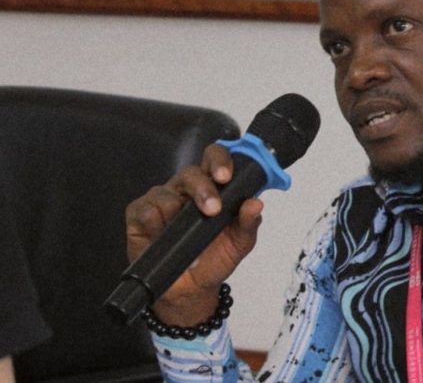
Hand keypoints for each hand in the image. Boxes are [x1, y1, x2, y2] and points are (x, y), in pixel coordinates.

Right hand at [124, 143, 262, 325]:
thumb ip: (249, 223)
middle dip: (203, 189)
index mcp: (212, 188)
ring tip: (184, 231)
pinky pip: (145, 209)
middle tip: (213, 209)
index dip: (219, 161)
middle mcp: (186, 190)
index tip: (226, 176)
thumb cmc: (214, 259)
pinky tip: (161, 234)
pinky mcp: (140, 214)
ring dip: (177, 210)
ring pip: (165, 191)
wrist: (190, 290)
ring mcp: (162, 200)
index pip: (214, 160)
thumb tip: (256, 204)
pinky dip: (154, 221)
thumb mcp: (239, 243)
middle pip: (190, 172)